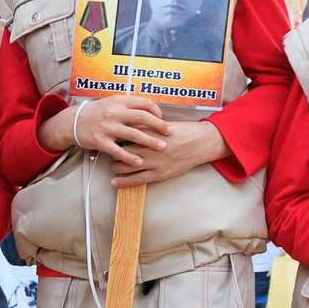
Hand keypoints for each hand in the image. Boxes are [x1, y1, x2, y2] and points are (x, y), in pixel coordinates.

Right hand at [41, 94, 169, 167]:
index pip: (144, 103)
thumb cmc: (97, 112)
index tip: (162, 119)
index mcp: (119, 101)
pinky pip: (119, 151)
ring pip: (134, 135)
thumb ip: (128, 105)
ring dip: (150, 142)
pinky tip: (140, 161)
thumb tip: (149, 109)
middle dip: (159, 125)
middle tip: (170, 132)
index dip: (156, 111)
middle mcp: (114, 113)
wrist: (74, 122)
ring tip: (162, 147)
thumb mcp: (112, 103)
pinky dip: (130, 157)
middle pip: (143, 118)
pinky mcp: (101, 141)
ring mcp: (107, 127)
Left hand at [109, 117, 229, 185]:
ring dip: (116, 166)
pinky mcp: (159, 173)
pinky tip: (114, 182)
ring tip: (113, 165)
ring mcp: (154, 161)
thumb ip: (146, 127)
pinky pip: (137, 179)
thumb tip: (130, 127)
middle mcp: (149, 146)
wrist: (200, 142)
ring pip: (127, 165)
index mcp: (149, 131)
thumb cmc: (183, 131)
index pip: (125, 133)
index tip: (109, 136)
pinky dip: (124, 181)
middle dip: (113, 151)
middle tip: (108, 151)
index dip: (115, 136)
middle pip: (122, 149)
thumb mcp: (162, 125)